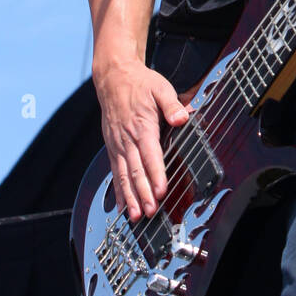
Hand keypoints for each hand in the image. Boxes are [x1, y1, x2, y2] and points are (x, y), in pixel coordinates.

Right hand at [93, 60, 195, 220]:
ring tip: (136, 217)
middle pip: (136, 170)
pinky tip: (122, 207)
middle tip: (151, 212)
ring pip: (123, 175)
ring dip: (130, 197)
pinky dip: (118, 191)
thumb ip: (172, 105)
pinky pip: (114, 173)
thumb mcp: (160, 87)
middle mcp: (127, 139)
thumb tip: (182, 117)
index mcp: (142, 125)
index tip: (161, 190)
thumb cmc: (139, 84)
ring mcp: (117, 145)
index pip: (150, 154)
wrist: (113, 78)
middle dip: (143, 193)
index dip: (156, 174)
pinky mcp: (112, 148)